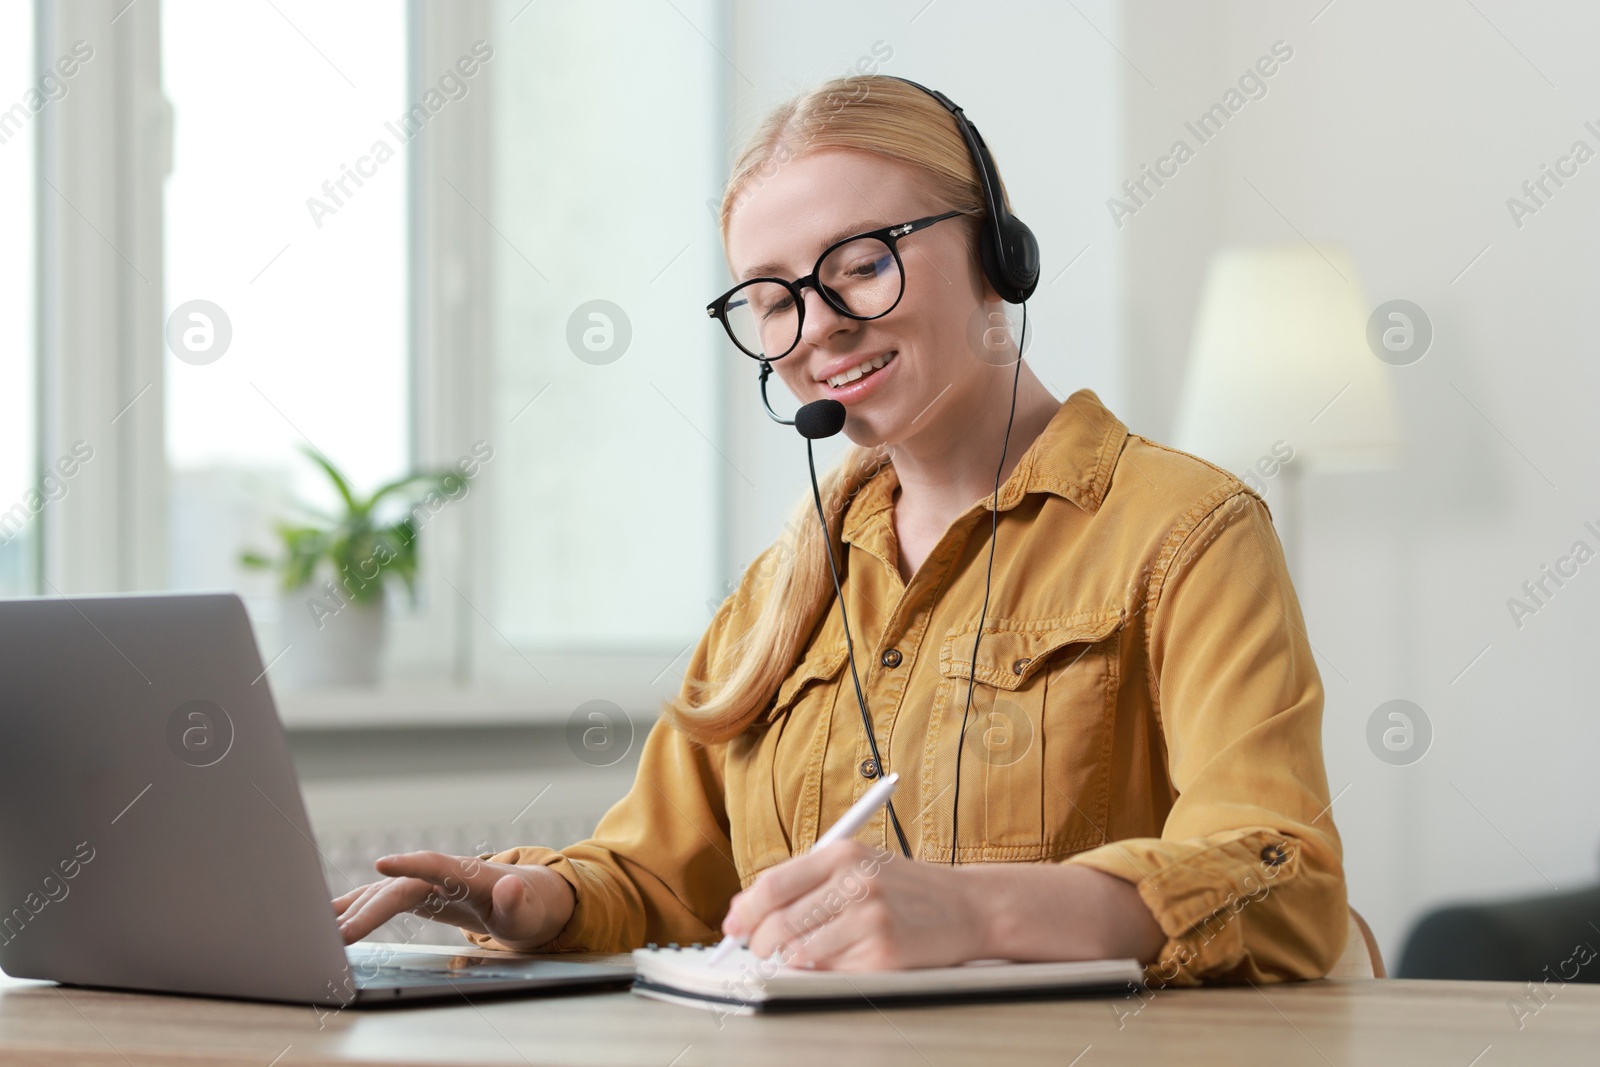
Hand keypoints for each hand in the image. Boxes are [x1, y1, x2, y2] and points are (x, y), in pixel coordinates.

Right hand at [331, 851, 574, 948]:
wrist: (526, 900)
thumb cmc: (527, 908)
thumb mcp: (529, 912)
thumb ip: (518, 901)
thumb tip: (513, 884)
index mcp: (469, 875)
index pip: (436, 866)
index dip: (411, 865)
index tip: (382, 864)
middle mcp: (442, 875)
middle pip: (399, 888)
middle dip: (368, 909)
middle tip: (339, 935)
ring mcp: (426, 883)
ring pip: (383, 893)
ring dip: (353, 910)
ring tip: (320, 929)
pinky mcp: (416, 895)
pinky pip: (381, 899)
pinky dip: (355, 908)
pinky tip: (327, 919)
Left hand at [720, 841, 985, 970]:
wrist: (968, 907)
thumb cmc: (906, 888)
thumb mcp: (859, 866)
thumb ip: (808, 882)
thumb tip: (747, 911)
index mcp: (843, 854)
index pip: (773, 884)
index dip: (745, 909)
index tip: (732, 925)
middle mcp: (855, 883)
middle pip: (779, 922)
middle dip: (759, 942)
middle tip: (758, 948)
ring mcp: (870, 920)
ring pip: (799, 952)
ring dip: (788, 960)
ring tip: (798, 954)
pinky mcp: (883, 955)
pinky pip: (829, 971)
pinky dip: (821, 971)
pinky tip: (834, 959)